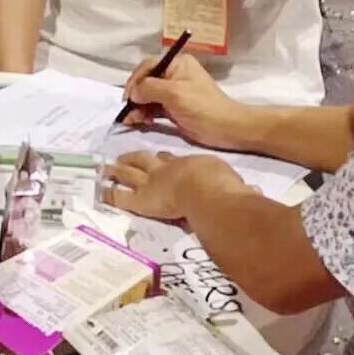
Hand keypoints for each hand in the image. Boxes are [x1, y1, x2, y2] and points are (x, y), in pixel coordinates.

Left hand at [104, 150, 254, 223]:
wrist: (205, 189)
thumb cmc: (220, 182)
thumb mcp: (230, 180)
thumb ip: (235, 186)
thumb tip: (252, 191)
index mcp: (187, 164)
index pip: (170, 160)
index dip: (163, 159)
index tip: (159, 158)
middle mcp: (166, 169)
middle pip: (146, 159)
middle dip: (134, 157)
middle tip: (122, 155)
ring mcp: (151, 182)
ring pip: (129, 172)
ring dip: (116, 169)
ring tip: (105, 168)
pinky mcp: (141, 199)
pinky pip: (121, 196)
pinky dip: (110, 193)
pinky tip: (101, 191)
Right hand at [122, 51, 244, 149]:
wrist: (225, 128)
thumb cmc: (202, 107)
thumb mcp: (174, 93)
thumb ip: (150, 88)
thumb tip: (133, 93)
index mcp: (177, 64)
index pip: (148, 66)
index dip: (135, 80)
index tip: (128, 97)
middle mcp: (174, 75)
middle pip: (146, 82)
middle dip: (135, 97)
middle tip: (128, 112)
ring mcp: (174, 93)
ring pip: (147, 97)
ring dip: (138, 108)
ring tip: (133, 121)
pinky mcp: (173, 109)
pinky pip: (153, 109)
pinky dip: (145, 115)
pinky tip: (141, 123)